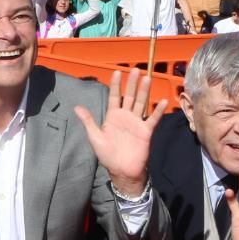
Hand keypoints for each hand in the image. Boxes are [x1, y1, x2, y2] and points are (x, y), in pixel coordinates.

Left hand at [75, 70, 166, 196]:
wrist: (121, 170)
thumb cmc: (107, 154)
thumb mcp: (95, 137)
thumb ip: (88, 121)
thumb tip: (76, 107)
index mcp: (112, 116)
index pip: (114, 96)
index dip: (115, 84)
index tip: (117, 72)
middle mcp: (125, 116)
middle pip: (129, 96)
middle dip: (132, 83)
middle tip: (136, 69)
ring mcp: (136, 122)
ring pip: (141, 103)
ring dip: (144, 91)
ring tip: (147, 78)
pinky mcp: (146, 131)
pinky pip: (152, 119)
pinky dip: (157, 111)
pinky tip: (161, 101)